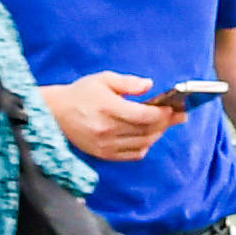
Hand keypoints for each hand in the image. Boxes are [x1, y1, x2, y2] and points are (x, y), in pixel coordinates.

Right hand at [46, 71, 178, 165]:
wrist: (56, 113)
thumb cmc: (81, 93)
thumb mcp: (103, 79)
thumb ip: (128, 82)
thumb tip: (149, 86)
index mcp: (107, 108)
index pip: (142, 115)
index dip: (161, 113)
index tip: (173, 108)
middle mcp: (107, 130)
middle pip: (146, 130)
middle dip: (166, 123)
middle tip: (179, 116)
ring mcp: (105, 145)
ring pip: (142, 143)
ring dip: (157, 134)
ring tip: (165, 124)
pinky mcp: (103, 154)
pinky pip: (132, 155)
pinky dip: (145, 146)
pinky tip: (149, 137)